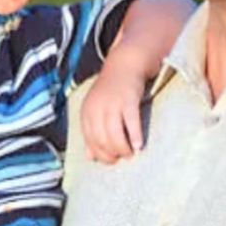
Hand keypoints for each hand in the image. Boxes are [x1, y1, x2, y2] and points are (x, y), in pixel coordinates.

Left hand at [81, 49, 146, 163]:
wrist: (124, 64)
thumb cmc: (111, 90)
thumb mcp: (96, 110)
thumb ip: (92, 132)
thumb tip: (90, 157)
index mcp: (86, 112)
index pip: (90, 141)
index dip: (101, 155)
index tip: (112, 160)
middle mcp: (96, 109)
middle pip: (102, 140)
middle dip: (113, 153)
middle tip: (123, 157)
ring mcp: (112, 104)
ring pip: (114, 135)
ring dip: (123, 148)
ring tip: (131, 153)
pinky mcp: (127, 100)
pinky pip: (131, 122)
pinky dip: (135, 136)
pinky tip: (139, 145)